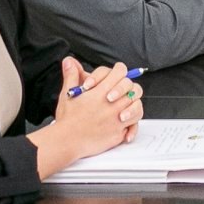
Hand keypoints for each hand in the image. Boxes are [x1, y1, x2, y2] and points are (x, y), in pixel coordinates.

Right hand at [33, 58, 143, 177]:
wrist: (67, 141)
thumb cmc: (68, 119)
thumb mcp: (68, 94)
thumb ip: (72, 75)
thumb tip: (70, 61)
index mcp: (102, 91)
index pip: (120, 72)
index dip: (119, 71)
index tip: (115, 76)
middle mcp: (113, 104)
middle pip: (132, 87)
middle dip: (126, 87)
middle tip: (118, 92)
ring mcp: (118, 118)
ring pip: (137, 105)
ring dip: (132, 104)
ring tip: (123, 106)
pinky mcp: (118, 132)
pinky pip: (133, 126)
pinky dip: (132, 125)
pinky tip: (124, 123)